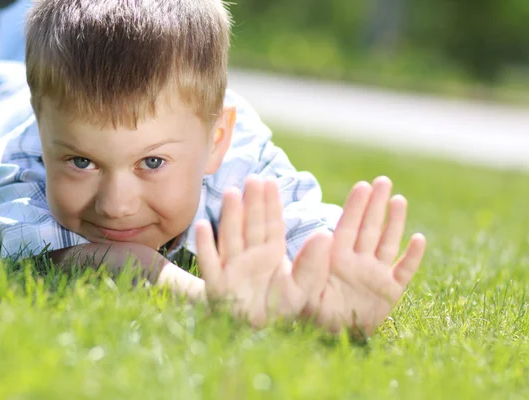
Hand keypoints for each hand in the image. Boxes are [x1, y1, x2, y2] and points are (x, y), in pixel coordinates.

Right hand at [195, 177, 325, 326]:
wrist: (256, 334)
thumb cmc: (278, 309)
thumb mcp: (302, 290)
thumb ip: (312, 264)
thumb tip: (325, 234)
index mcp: (271, 253)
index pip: (271, 223)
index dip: (270, 203)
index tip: (270, 182)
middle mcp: (250, 255)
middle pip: (250, 224)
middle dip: (251, 201)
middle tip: (253, 178)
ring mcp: (232, 267)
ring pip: (231, 236)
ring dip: (230, 216)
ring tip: (231, 193)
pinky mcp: (217, 284)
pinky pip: (210, 262)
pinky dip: (205, 246)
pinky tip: (203, 227)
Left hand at [298, 176, 425, 336]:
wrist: (334, 341)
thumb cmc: (315, 318)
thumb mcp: (305, 293)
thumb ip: (311, 267)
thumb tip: (322, 235)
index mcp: (337, 260)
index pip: (348, 227)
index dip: (355, 206)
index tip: (363, 185)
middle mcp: (358, 263)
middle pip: (369, 228)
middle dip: (376, 205)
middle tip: (383, 181)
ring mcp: (375, 275)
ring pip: (387, 243)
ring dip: (394, 222)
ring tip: (398, 200)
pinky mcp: (390, 292)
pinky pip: (404, 271)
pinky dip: (413, 256)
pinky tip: (419, 239)